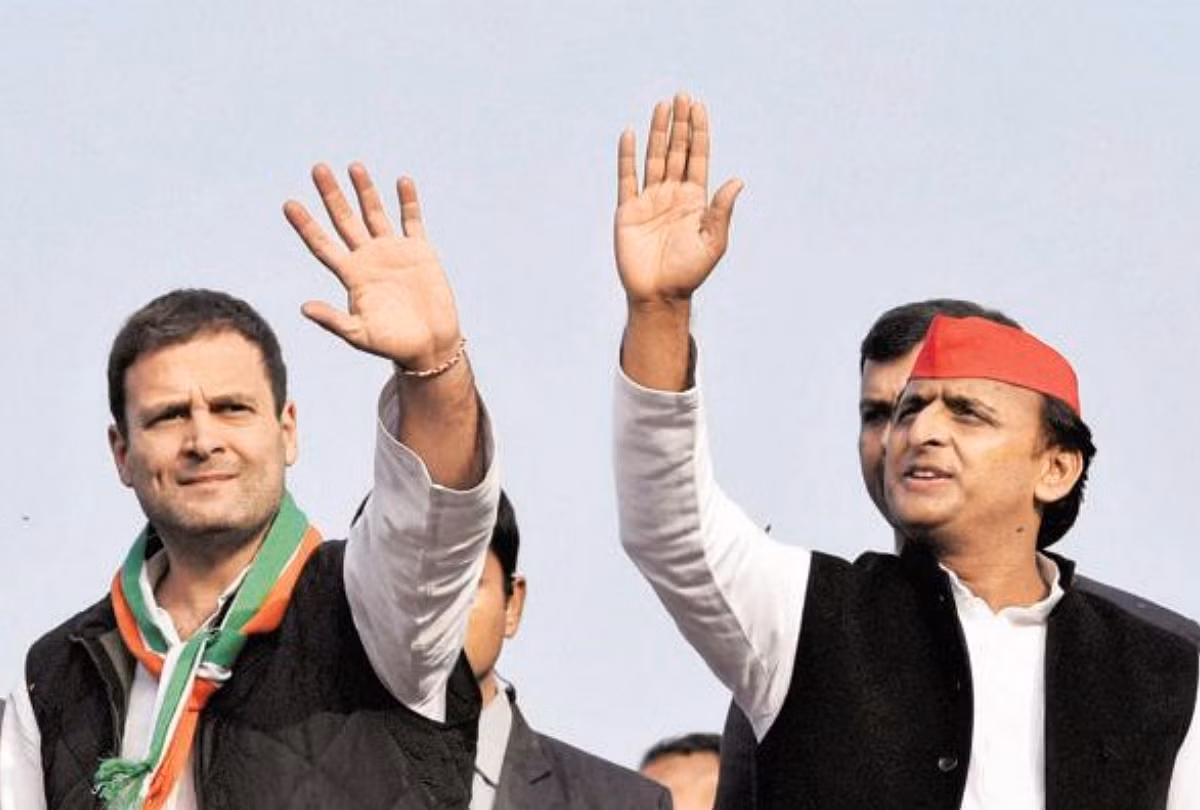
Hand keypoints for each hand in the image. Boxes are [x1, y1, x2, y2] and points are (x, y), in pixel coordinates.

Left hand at [284, 163, 461, 370]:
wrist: (430, 345)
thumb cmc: (393, 344)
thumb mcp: (359, 335)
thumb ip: (333, 320)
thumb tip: (303, 308)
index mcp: (351, 275)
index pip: (322, 244)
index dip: (306, 225)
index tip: (289, 203)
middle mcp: (369, 258)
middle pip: (345, 220)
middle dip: (332, 195)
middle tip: (318, 168)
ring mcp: (394, 252)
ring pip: (375, 214)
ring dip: (365, 190)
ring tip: (354, 166)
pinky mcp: (419, 251)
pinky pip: (412, 221)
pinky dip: (408, 202)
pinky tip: (401, 181)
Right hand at [615, 94, 742, 307]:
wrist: (659, 294)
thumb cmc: (689, 272)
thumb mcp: (713, 241)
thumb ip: (722, 210)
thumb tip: (738, 181)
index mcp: (695, 199)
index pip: (697, 157)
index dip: (698, 132)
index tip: (698, 107)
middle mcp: (673, 194)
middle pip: (676, 151)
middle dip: (680, 124)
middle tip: (682, 96)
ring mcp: (650, 200)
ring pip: (654, 158)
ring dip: (658, 132)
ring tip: (662, 106)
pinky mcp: (628, 210)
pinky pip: (627, 177)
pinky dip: (628, 156)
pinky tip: (631, 134)